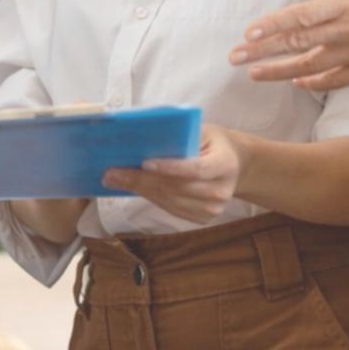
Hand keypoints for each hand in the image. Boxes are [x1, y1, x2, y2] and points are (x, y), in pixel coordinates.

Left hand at [103, 124, 244, 223]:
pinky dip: (151, 198)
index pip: (196, 169)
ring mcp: (213, 209)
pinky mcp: (203, 218)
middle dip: (141, 180)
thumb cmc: (213, 143)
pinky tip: (134, 188)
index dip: (170, 168)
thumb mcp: (203, 131)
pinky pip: (171, 210)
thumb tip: (142, 138)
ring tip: (115, 180)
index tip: (144, 163)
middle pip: (177, 188)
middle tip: (112, 173)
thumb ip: (180, 136)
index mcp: (225, 164)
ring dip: (141, 190)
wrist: (235, 165)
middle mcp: (221, 191)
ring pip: (170, 201)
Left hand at [229, 0, 348, 91]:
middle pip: (298, 43)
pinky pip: (335, 80)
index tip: (249, 32)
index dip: (273, 25)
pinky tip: (295, 82)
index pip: (301, 16)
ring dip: (279, 71)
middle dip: (263, 50)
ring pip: (310, 66)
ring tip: (253, 73)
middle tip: (235, 56)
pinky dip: (313, 83)